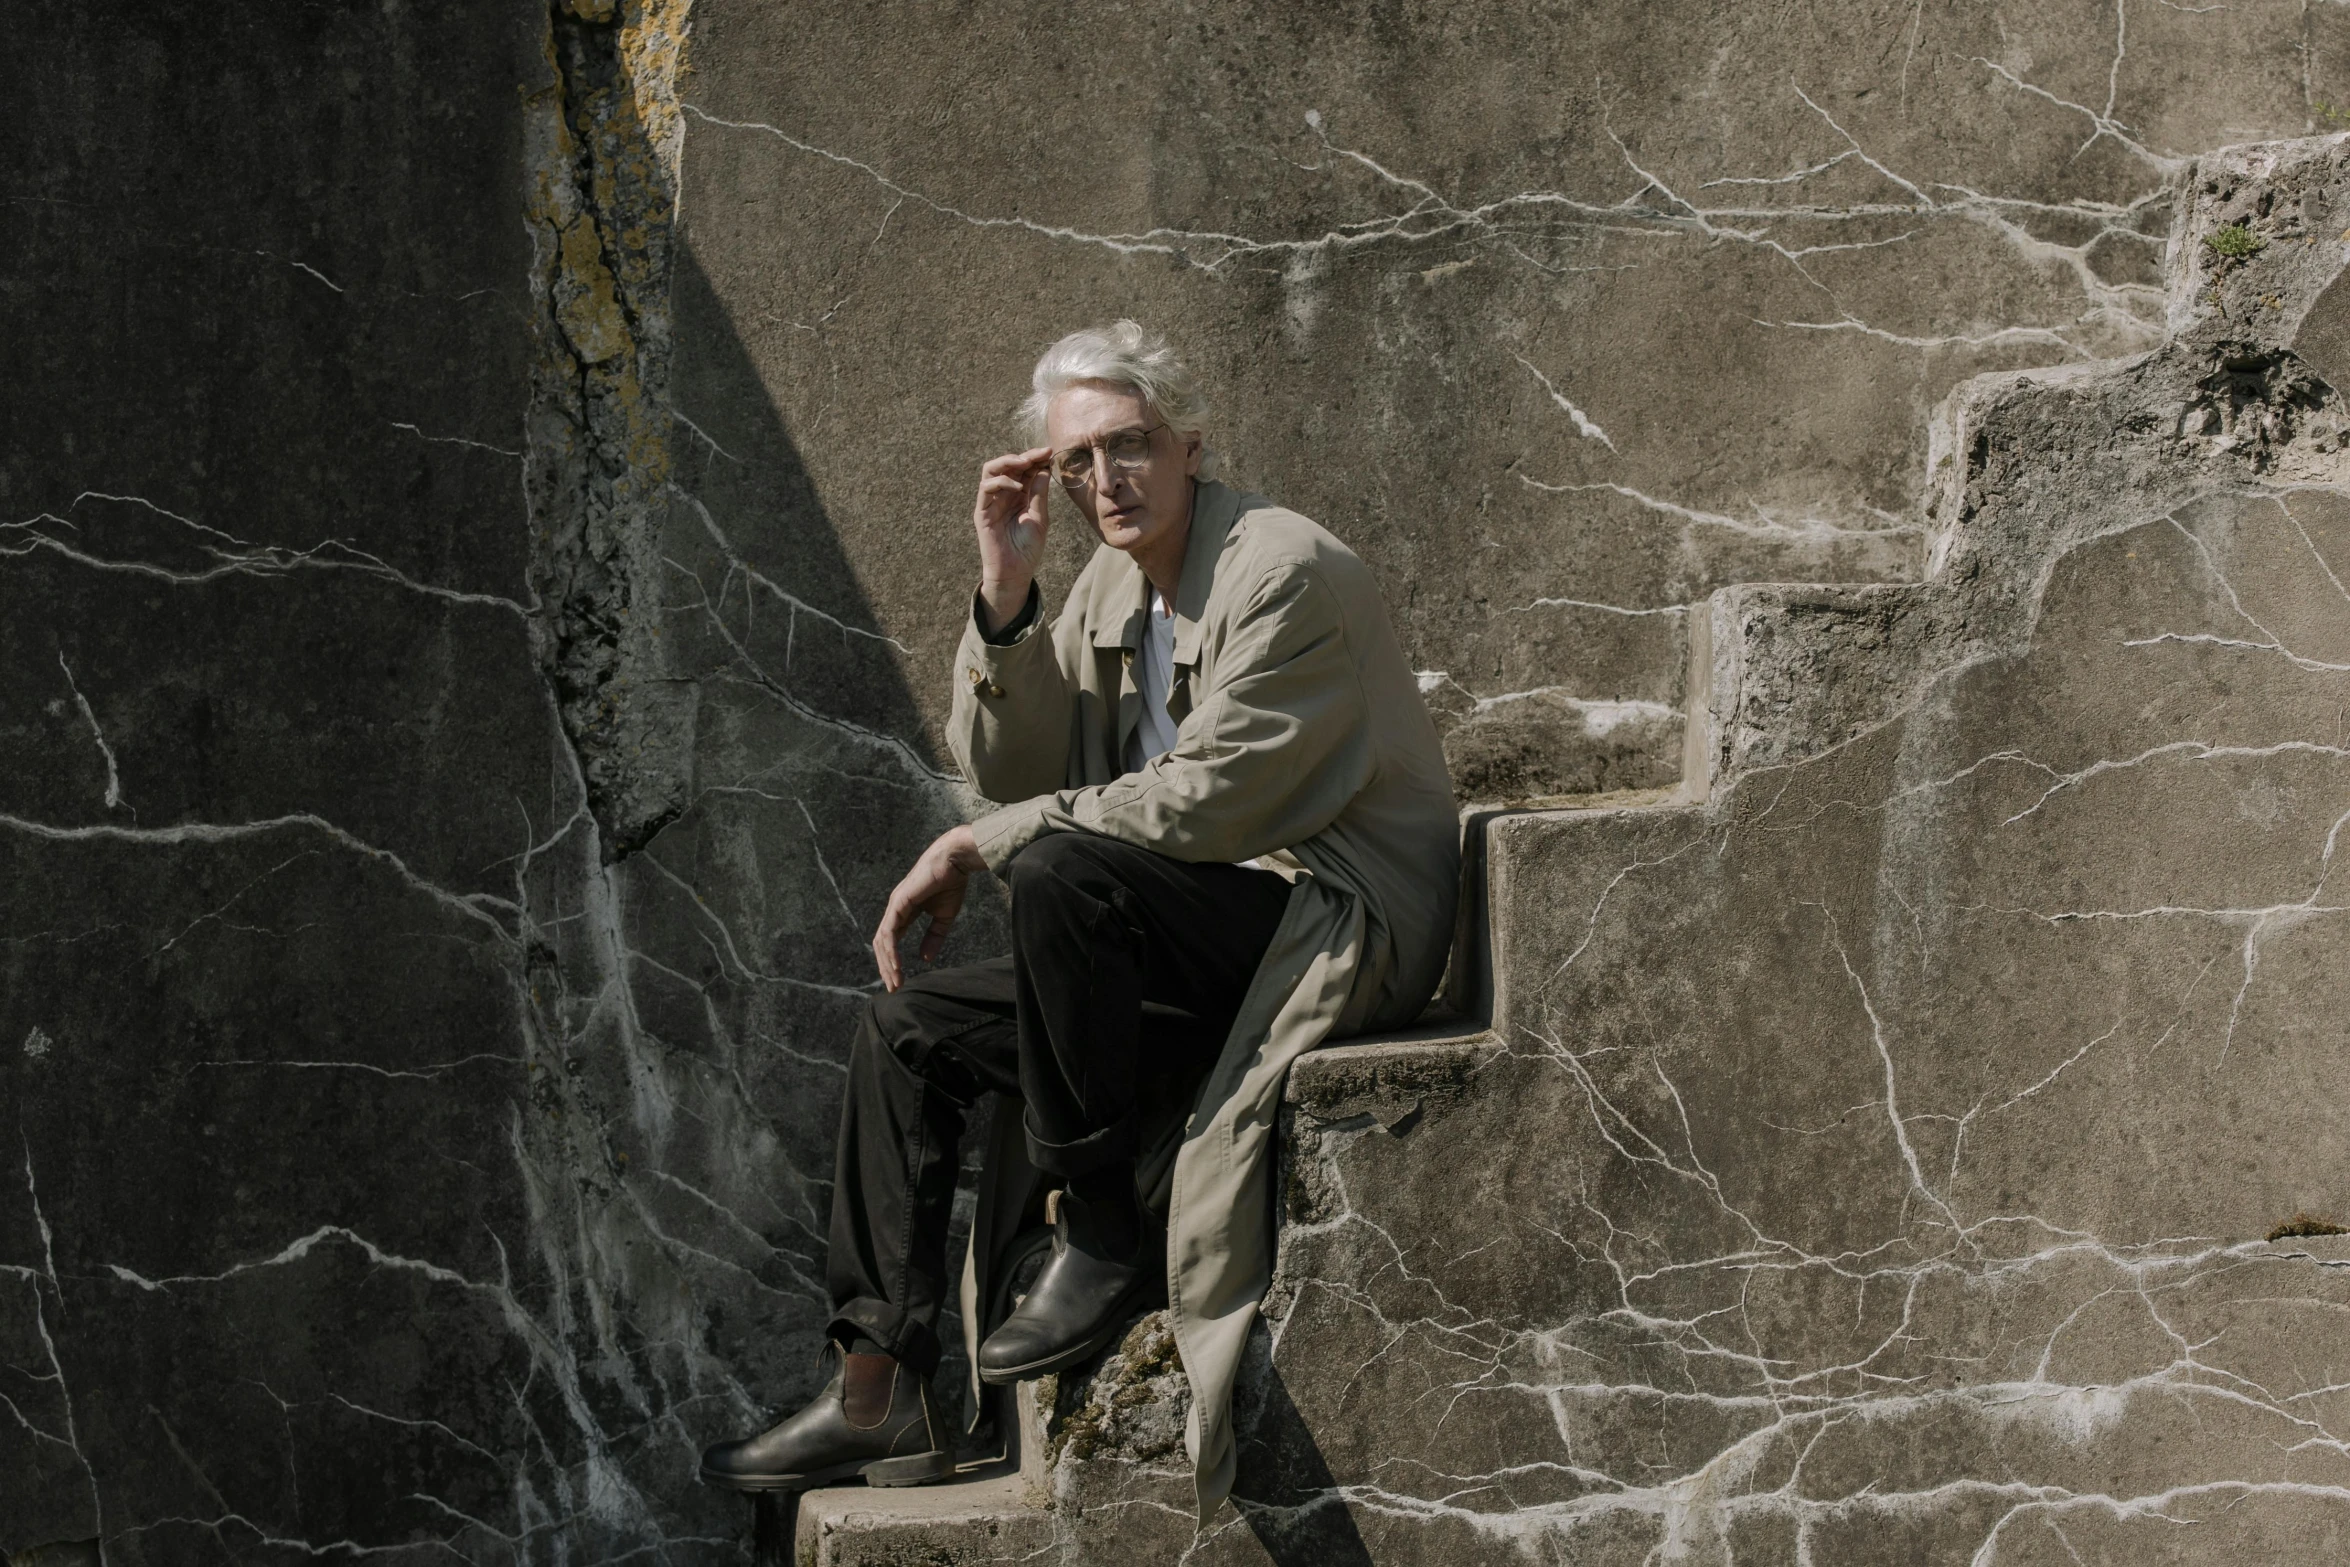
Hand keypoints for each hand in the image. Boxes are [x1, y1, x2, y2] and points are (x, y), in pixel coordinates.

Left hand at [872, 824, 988, 990]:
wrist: (955, 861)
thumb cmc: (951, 883)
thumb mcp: (943, 917)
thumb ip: (934, 937)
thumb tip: (924, 958)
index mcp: (904, 912)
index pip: (891, 942)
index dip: (893, 962)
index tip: (900, 981)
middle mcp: (895, 910)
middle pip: (882, 944)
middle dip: (886, 968)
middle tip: (893, 988)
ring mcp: (895, 905)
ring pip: (882, 941)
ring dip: (887, 964)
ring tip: (895, 981)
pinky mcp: (899, 902)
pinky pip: (889, 932)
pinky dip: (891, 950)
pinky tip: (896, 964)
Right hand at [973, 447, 1052, 631]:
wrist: (1015, 573)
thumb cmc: (1027, 548)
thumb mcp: (1040, 517)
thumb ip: (1039, 493)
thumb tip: (1043, 468)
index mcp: (1019, 495)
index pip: (1024, 469)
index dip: (1035, 458)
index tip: (1049, 452)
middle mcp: (1004, 494)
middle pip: (1008, 465)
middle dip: (1024, 455)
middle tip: (1039, 453)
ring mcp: (991, 501)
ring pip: (991, 470)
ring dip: (1008, 461)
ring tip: (1025, 462)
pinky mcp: (982, 511)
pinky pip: (985, 488)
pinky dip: (1001, 482)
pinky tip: (1017, 487)